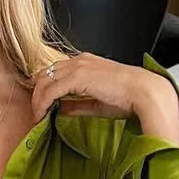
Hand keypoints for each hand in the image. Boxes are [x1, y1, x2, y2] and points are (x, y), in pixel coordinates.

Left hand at [29, 52, 156, 123]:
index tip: (39, 105)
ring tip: (37, 118)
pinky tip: (41, 116)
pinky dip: (42, 104)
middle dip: (36, 95)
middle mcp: (79, 61)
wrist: (143, 92)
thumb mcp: (95, 102)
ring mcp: (77, 67)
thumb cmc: (127, 97)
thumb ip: (76, 104)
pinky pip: (50, 91)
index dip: (44, 88)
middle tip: (35, 113)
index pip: (54, 72)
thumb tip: (59, 110)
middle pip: (45, 75)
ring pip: (44, 82)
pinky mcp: (77, 77)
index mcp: (85, 62)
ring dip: (37, 101)